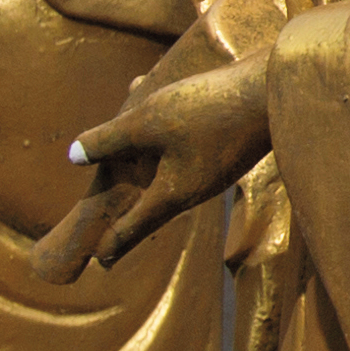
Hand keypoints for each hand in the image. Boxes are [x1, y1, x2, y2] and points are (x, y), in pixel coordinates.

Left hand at [41, 51, 270, 280]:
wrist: (275, 90)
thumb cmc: (207, 110)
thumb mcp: (147, 122)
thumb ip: (108, 141)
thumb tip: (73, 156)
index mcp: (173, 193)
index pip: (135, 227)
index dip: (114, 243)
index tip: (100, 260)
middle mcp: (196, 188)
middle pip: (154, 203)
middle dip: (131, 210)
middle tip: (115, 230)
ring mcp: (216, 168)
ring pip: (170, 170)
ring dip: (144, 158)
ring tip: (124, 143)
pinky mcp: (229, 146)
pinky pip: (186, 147)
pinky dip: (164, 132)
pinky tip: (151, 92)